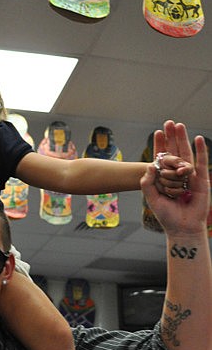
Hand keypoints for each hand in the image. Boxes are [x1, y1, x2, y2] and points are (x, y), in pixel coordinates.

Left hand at [142, 122, 208, 236]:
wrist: (182, 227)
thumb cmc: (167, 216)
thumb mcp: (152, 199)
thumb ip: (147, 184)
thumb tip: (149, 166)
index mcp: (166, 178)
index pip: (163, 157)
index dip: (160, 145)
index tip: (157, 132)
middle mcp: (178, 174)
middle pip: (175, 151)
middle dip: (172, 137)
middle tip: (169, 122)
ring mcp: (190, 176)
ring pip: (186, 153)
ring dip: (183, 139)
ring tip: (180, 125)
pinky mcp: (201, 180)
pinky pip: (201, 162)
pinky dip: (200, 150)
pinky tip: (198, 138)